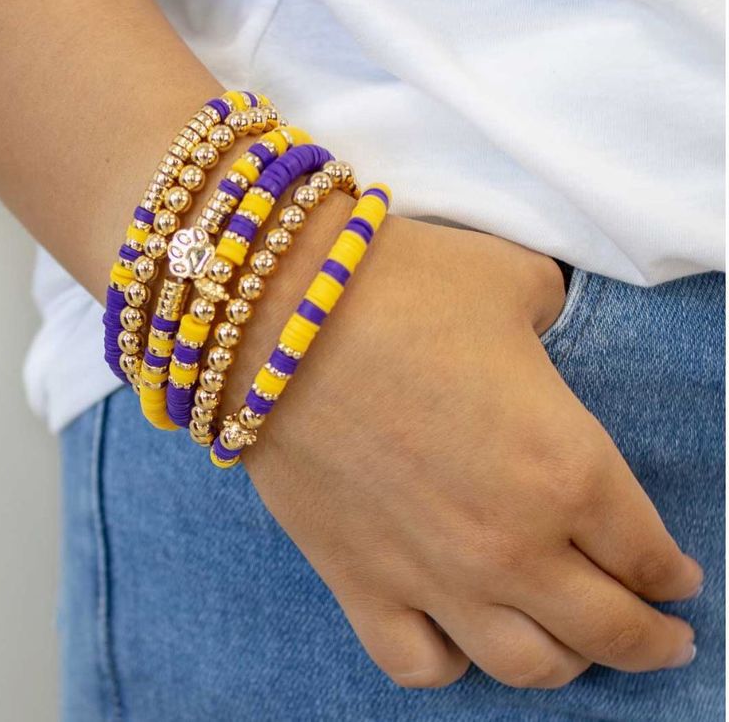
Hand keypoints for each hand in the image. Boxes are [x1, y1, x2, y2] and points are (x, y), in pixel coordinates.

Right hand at [223, 194, 702, 689]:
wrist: (279, 311)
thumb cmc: (404, 286)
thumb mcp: (514, 286)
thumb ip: (551, 320)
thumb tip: (538, 333)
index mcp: (568, 468)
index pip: (647, 553)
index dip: (671, 572)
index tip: (675, 576)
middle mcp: (511, 543)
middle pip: (606, 631)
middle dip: (648, 642)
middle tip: (661, 638)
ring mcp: (431, 575)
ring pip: (524, 667)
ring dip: (563, 665)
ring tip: (569, 647)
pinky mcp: (358, 582)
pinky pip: (418, 664)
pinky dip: (450, 662)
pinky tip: (457, 636)